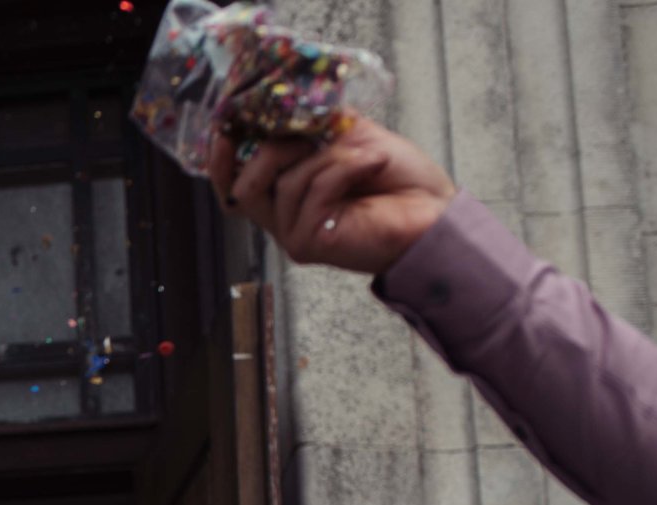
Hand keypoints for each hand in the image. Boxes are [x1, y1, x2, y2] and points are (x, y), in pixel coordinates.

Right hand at [210, 117, 456, 275]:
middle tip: (316, 137)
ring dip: (330, 158)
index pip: (236, 185)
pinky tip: (372, 163)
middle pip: (246, 183)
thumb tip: (283, 108)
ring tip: (366, 155)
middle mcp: (284, 219)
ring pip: (285, 183)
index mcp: (288, 196)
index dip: (222, 162)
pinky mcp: (308, 243)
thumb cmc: (399, 180)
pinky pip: (311, 191)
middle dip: (277, 149)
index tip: (224, 130)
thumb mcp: (352, 137)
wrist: (434, 212)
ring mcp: (293, 234)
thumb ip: (314, 128)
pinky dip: (344, 168)